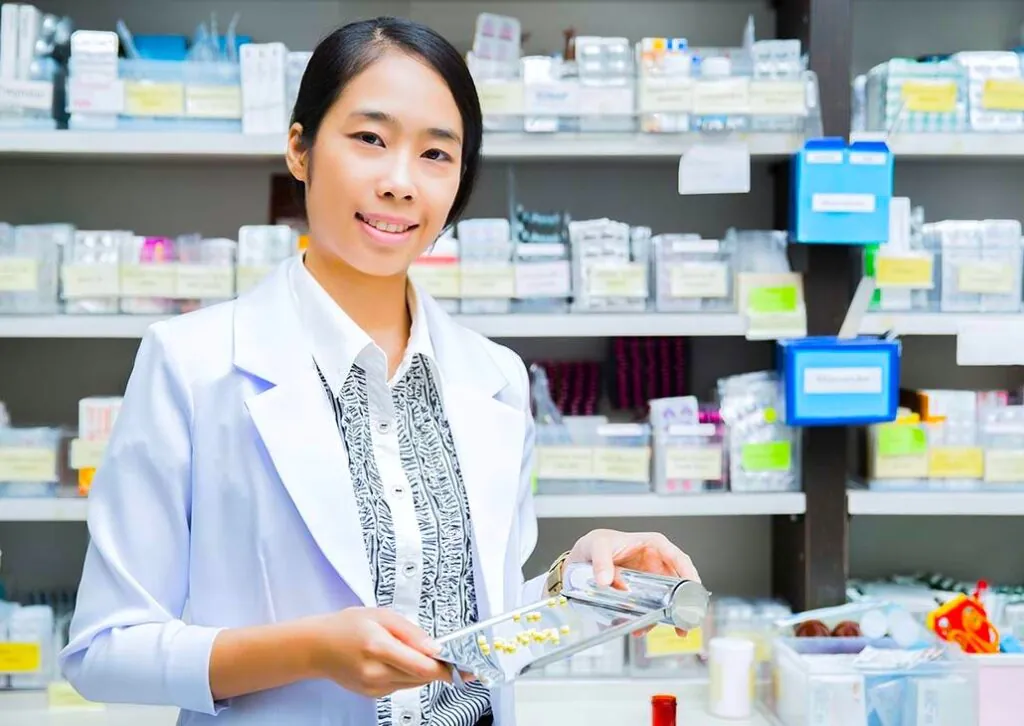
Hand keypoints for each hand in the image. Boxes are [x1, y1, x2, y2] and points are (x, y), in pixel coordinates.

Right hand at [307, 607, 452, 697]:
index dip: (448, 668)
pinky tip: (394, 659)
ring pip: (414, 682)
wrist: (317, 647)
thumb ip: (412, 632)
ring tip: (405, 649)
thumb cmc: (346, 626)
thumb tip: (436, 647)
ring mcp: (373, 687)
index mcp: (378, 648)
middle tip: (442, 651)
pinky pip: (401, 685)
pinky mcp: (373, 694)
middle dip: (436, 665)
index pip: (423, 667)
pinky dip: (406, 673)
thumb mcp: (382, 615)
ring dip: (421, 669)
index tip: (466, 667)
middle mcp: (376, 673)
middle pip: (422, 677)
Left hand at [566, 529, 699, 635]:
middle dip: (683, 605)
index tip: (694, 589)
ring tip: (651, 630)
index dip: (689, 573)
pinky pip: (650, 609)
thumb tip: (605, 580)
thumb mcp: (597, 545)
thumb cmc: (595, 543)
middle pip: (679, 584)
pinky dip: (647, 620)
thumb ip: (601, 560)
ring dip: (664, 617)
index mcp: (653, 545)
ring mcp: (650, 580)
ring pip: (666, 600)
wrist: (581, 560)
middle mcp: (656, 563)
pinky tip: (638, 629)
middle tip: (683, 624)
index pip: (678, 557)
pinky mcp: (641, 595)